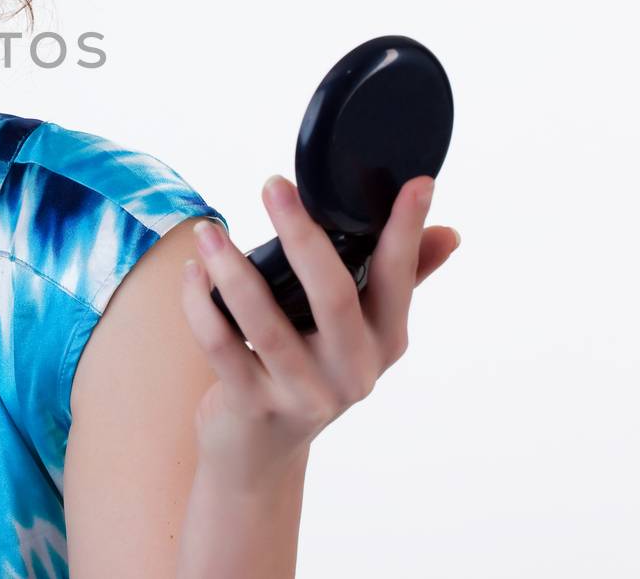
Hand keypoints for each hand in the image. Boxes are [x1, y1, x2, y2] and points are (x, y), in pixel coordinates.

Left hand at [179, 174, 458, 493]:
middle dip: (303, 235)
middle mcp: (353, 371)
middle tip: (273, 185)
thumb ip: (400, 281)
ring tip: (208, 231)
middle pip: (333, 295)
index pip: (399, 278)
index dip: (407, 231)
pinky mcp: (254, 406)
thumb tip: (447, 232)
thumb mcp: (359, 335)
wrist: (260, 454)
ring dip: (232, 269)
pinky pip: (221, 346)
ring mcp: (304, 394)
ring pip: (266, 321)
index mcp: (385, 342)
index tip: (417, 184)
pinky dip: (200, 304)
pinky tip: (192, 272)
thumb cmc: (309, 372)